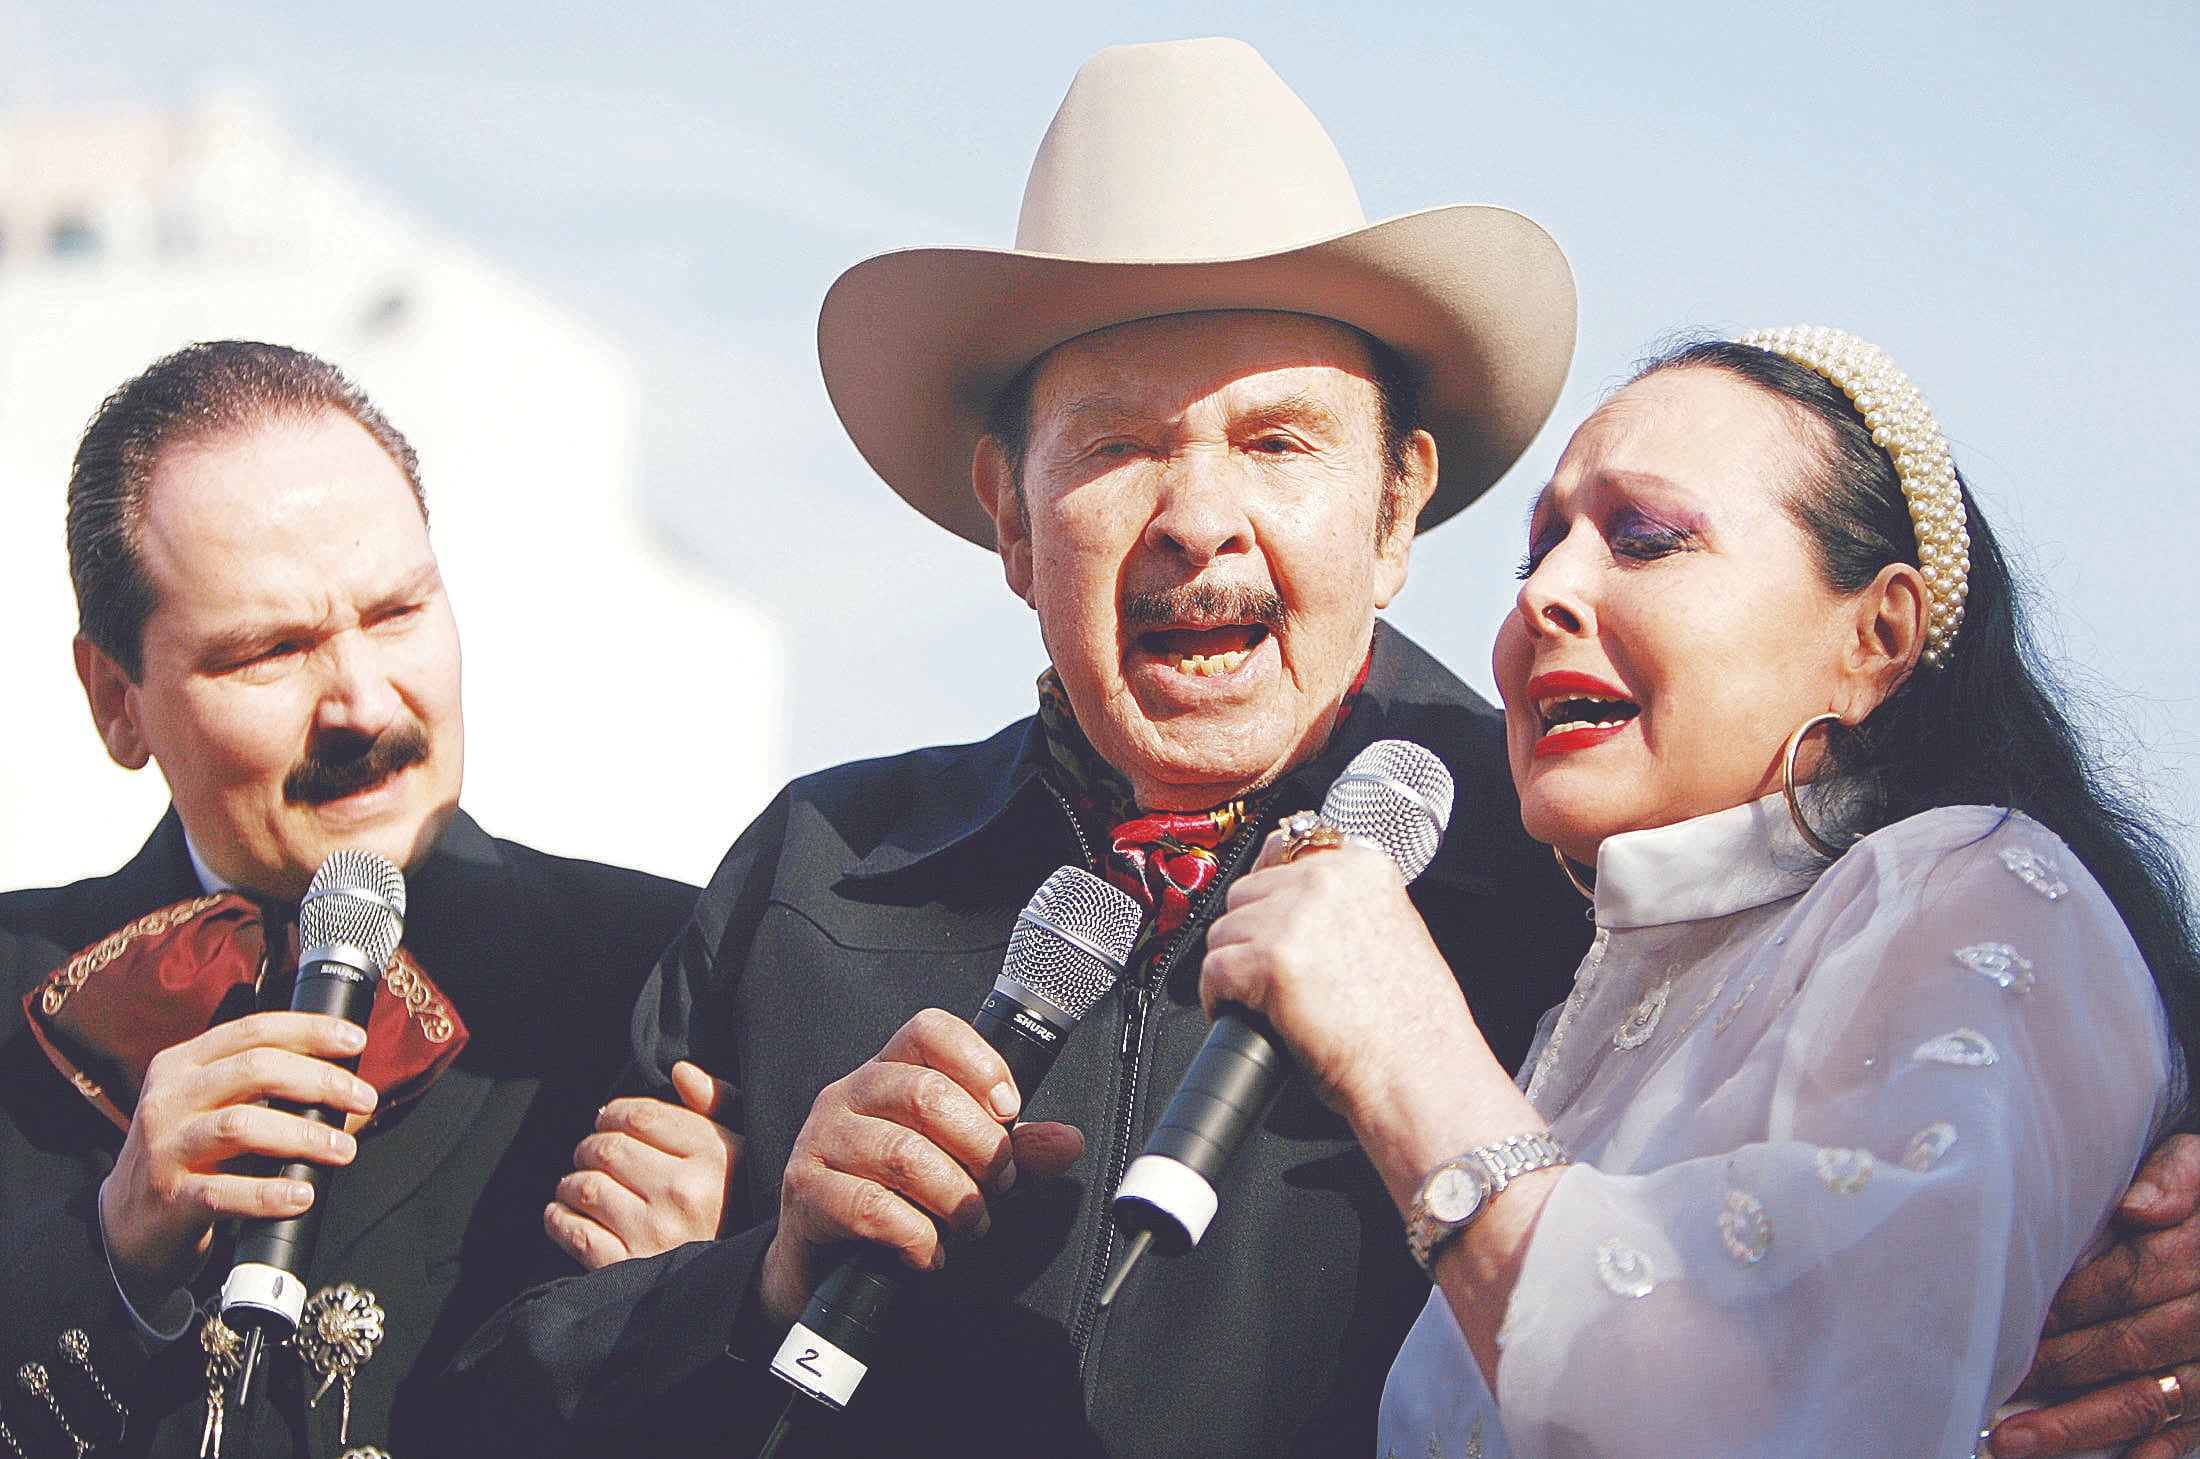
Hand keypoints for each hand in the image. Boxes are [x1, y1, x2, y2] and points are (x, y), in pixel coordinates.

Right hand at [99, 1012, 377, 1309]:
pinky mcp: (168, 1198)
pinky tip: (301, 1195)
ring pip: (241, 1125)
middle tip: (365, 1097)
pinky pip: (223, 1191)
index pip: (252, 1030)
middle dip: (320, 1080)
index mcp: (182, 1065)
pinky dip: (269, 1193)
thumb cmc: (188, 1159)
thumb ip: (266, 1092)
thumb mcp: (213, 1111)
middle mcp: (168, 1099)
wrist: (126, 1227)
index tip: (355, 1041)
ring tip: (343, 1149)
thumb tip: (348, 1091)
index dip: (309, 1030)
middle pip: (254, 1069)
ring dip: (303, 1134)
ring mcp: (164, 1148)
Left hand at [544, 1060, 744, 1268]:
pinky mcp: (629, 1267)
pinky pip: (576, 1233)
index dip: (613, 1113)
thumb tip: (681, 1072)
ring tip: (575, 1185)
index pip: (640, 1115)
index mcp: (715, 1156)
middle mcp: (684, 1192)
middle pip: (607, 1148)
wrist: (741, 1285)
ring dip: (570, 1182)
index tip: (607, 1120)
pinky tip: (562, 1215)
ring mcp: (654, 1232)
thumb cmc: (735, 1207)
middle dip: (588, 1146)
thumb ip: (717, 1105)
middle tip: (588, 1153)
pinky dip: (558, 1220)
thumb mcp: (741, 1151)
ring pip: (585, 1188)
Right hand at [758, 1008, 1082, 1325]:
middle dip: (981, 1148)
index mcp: (890, 1071)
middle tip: (998, 1184)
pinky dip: (917, 1236)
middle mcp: (850, 1093)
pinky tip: (929, 1251)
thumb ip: (1015, 1152)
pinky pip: (872, 1208)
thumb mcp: (964, 1167)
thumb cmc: (897, 1197)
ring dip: (956, 1199)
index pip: (930, 1031)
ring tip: (970, 1224)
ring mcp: (822, 1140)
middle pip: (926, 1094)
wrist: (824, 1260)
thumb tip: (1067, 1141)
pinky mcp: (806, 1192)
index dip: (979, 1064)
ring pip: (905, 1155)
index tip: (1009, 1111)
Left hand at [1200, 832, 1475, 1122]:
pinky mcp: (1270, 960)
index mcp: (1363, 867)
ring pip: (1224, 932)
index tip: (1266, 917)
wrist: (1420, 1073)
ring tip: (1260, 1001)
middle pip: (1246, 893)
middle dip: (1250, 935)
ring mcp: (1296, 917)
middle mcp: (1328, 881)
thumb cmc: (1412, 1025)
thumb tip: (1296, 903)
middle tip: (1268, 975)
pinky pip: (1213, 971)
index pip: (1287, 847)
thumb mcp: (1394, 931)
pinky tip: (1243, 1016)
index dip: (1269, 891)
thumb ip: (1349, 904)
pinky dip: (1219, 999)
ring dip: (1234, 967)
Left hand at [1993, 1133, 2199, 1458]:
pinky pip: (2186, 1435)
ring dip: (2080, 1424)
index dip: (2071, 1301)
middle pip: (2131, 1345)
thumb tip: (2136, 1207)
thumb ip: (2173, 1176)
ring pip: (2149, 1401)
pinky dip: (2145, 1454)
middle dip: (2058, 1366)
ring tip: (2016, 1439)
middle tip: (1996, 1385)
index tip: (2018, 1318)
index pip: (2130, 1280)